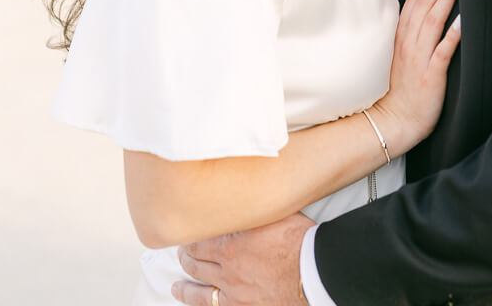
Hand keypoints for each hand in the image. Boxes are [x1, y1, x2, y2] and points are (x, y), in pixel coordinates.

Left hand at [172, 213, 314, 305]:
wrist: (314, 271)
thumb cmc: (298, 240)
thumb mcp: (272, 213)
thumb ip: (252, 211)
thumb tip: (243, 196)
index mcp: (231, 243)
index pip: (199, 241)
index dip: (189, 239)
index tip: (185, 236)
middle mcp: (227, 269)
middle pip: (196, 264)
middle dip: (186, 258)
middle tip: (181, 254)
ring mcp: (234, 292)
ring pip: (200, 292)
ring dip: (186, 287)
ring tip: (177, 285)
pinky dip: (204, 305)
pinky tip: (200, 304)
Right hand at [372, 0, 459, 156]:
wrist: (395, 121)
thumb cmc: (404, 88)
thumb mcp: (404, 52)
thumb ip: (415, 29)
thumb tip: (431, 5)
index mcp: (402, 34)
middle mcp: (409, 41)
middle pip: (425, 2)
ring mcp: (419, 57)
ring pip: (433, 20)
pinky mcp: (430, 75)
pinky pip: (443, 51)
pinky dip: (453, 34)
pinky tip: (463, 20)